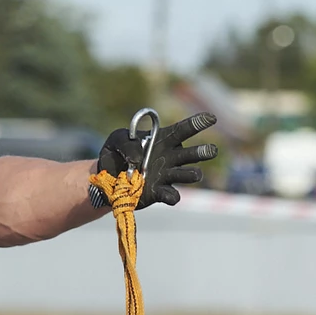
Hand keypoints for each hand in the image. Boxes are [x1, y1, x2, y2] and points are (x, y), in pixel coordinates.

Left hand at [96, 113, 218, 207]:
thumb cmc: (115, 154)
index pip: (184, 130)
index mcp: (164, 140)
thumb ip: (126, 143)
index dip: (198, 123)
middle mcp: (171, 157)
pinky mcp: (159, 193)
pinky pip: (173, 195)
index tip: (211, 118)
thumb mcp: (116, 140)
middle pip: (194, 153)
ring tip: (193, 174)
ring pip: (190, 174)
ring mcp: (167, 176)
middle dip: (204, 151)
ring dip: (192, 174)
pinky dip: (172, 196)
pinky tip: (169, 195)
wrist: (105, 179)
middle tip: (210, 150)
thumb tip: (138, 157)